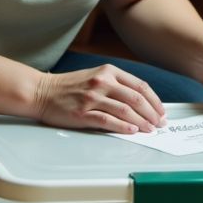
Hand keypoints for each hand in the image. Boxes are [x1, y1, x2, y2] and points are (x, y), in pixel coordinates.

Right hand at [34, 64, 166, 133]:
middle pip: (136, 98)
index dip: (154, 101)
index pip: (140, 86)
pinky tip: (132, 131)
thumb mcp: (95, 76)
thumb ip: (116, 85)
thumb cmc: (68, 87)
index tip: (161, 111)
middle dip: (152, 113)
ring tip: (150, 130)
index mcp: (108, 71)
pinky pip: (108, 120)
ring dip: (141, 122)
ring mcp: (92, 97)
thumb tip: (140, 101)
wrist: (40, 91)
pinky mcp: (82, 113)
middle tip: (160, 123)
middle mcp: (102, 82)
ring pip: (125, 110)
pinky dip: (123, 127)